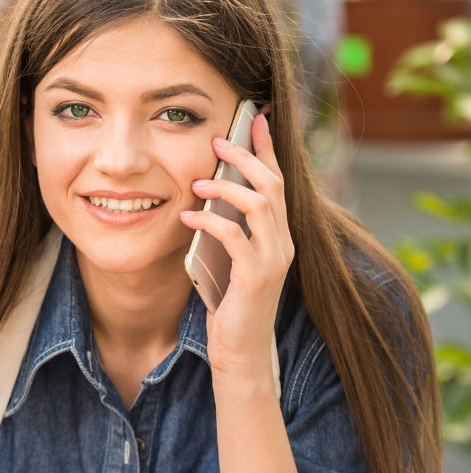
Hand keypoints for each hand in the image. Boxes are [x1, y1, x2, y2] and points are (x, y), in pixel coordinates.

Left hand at [180, 113, 292, 392]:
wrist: (240, 353)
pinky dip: (211, 222)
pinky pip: (235, 237)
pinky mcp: (256, 277)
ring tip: (198, 181)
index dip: (267, 149)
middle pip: (272, 185)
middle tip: (218, 141)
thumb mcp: (227, 262)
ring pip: (260, 205)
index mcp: (279, 236)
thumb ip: (226, 234)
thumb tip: (204, 202)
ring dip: (227, 187)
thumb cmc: (230, 307)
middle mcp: (283, 243)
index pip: (278, 182)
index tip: (254, 120)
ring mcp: (273, 260)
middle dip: (246, 157)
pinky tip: (188, 217)